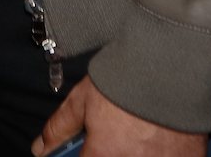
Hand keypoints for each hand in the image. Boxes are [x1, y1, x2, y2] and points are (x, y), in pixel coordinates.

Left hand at [33, 77, 207, 156]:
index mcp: (103, 156)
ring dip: (136, 152)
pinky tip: (158, 139)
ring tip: (138, 134)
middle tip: (117, 136)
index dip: (87, 156)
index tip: (92, 149)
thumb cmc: (127, 78)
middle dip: (111, 152)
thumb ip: (60, 128)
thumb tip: (40, 149)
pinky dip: (162, 153)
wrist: (171, 63)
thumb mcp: (83, 99)